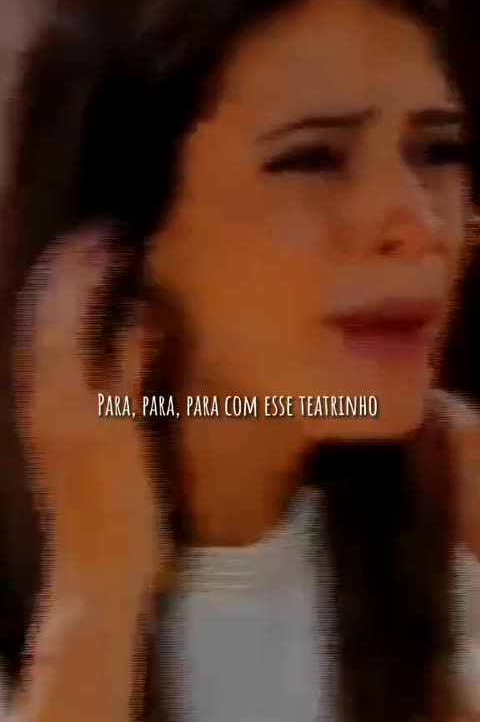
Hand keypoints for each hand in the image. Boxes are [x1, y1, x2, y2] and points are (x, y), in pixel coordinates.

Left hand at [15, 228, 168, 603]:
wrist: (95, 570)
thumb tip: (139, 309)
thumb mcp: (123, 436)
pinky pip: (57, 358)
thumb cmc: (117, 508)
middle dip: (71, 269)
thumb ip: (127, 370)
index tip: (113, 234)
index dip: (84, 265)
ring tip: (100, 264)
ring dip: (68, 292)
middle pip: (46, 312)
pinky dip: (73, 326)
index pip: (62, 308)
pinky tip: (98, 321)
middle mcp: (42, 390)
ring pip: (46, 332)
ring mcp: (46, 407)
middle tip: (107, 238)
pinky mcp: (55, 423)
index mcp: (57, 390)